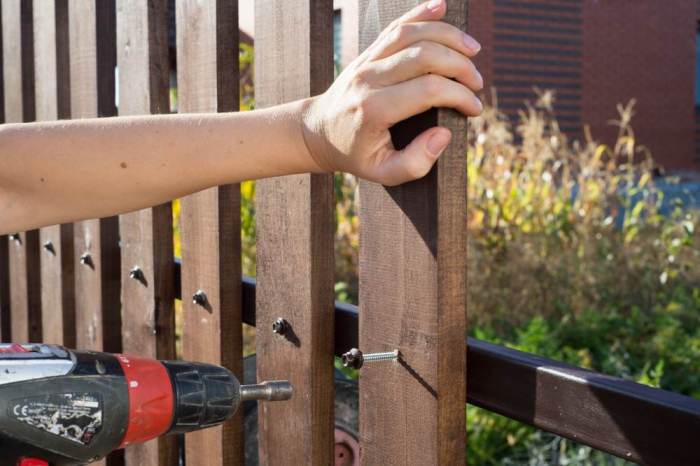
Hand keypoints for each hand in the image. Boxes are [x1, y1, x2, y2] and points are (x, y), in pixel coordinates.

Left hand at [301, 0, 482, 185]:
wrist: (318, 133)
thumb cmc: (354, 155)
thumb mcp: (383, 173)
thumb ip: (415, 163)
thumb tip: (444, 134)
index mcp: (374, 109)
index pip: (428, 90)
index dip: (459, 96)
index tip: (474, 109)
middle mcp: (369, 79)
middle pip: (424, 56)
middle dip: (460, 66)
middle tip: (477, 82)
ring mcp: (365, 61)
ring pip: (411, 33)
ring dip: (448, 36)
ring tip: (473, 49)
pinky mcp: (367, 52)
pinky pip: (395, 26)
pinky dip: (420, 14)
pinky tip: (442, 7)